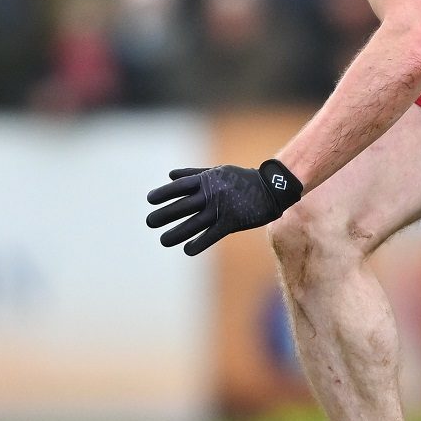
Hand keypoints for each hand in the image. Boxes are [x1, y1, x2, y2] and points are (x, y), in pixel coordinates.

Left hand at [145, 159, 303, 255]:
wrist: (270, 188)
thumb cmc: (241, 178)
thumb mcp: (218, 171)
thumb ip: (193, 174)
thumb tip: (170, 175)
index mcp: (207, 179)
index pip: (179, 186)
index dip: (163, 193)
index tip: (150, 200)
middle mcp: (211, 193)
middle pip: (182, 206)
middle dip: (164, 214)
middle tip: (150, 222)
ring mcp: (221, 209)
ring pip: (193, 224)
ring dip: (176, 234)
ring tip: (163, 240)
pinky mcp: (231, 222)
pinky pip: (210, 236)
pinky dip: (198, 244)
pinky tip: (187, 249)